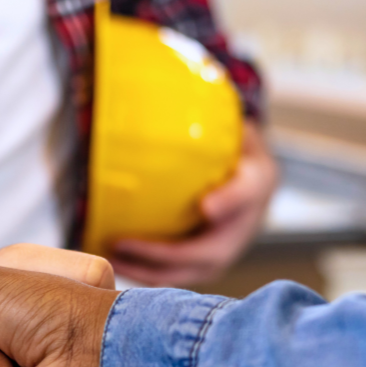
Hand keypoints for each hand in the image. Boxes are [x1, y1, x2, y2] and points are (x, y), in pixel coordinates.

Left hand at [109, 121, 277, 286]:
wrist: (246, 177)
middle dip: (164, 253)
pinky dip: (144, 273)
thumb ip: (205, 115)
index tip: (208, 206)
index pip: (248, 192)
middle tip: (123, 241)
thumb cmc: (228, 143)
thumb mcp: (227, 121)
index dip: (230, 202)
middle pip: (210, 251)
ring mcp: (226, 250)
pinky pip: (174, 275)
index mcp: (257, 181)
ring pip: (189, 271)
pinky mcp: (205, 264)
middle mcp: (245, 224)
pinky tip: (112, 260)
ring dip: (146, 270)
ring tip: (108, 255)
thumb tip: (155, 91)